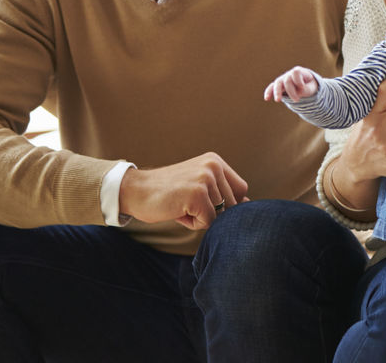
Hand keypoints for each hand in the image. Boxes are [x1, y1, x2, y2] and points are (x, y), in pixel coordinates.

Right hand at [118, 152, 248, 230]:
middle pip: (233, 205)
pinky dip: (192, 223)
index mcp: (216, 161)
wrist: (135, 191)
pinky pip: (208, 222)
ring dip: (201, 218)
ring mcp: (206, 178)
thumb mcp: (199, 186)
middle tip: (186, 203)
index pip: (241, 191)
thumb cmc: (168, 193)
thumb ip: (222, 192)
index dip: (226, 204)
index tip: (202, 202)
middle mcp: (214, 166)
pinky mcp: (197, 194)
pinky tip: (177, 211)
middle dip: (212, 213)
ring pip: (221, 215)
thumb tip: (250, 206)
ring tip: (181, 205)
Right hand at [264, 66, 317, 102]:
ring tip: (278, 100)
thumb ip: (306, 89)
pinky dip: (269, 92)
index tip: (302, 87)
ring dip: (277, 92)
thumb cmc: (308, 85)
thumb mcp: (311, 87)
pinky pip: (271, 87)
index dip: (298, 80)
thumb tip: (298, 92)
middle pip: (287, 80)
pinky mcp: (278, 86)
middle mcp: (289, 74)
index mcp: (299, 71)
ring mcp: (282, 79)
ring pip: (278, 83)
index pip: (295, 72)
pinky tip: (267, 98)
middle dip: (291, 91)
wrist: (305, 85)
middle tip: (297, 100)